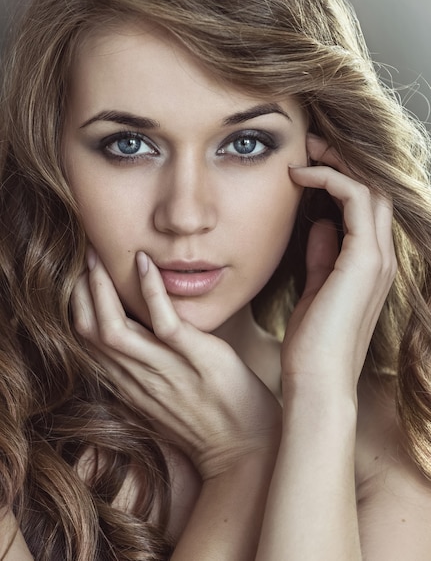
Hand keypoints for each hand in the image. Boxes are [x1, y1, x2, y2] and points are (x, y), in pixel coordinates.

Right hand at [71, 252, 280, 479]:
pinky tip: (146, 263)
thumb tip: (140, 335)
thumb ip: (145, 368)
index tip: (78, 275)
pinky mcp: (197, 360)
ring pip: (113, 329)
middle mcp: (138, 379)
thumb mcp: (165, 395)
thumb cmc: (209, 419)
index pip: (86, 342)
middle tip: (82, 254)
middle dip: (78, 291)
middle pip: (89, 332)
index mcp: (129, 385)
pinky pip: (164, 323)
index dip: (75, 306)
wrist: (246, 450)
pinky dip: (151, 291)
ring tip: (101, 254)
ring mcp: (165, 371)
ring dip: (101, 287)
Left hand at [284, 135, 396, 397]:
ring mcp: (377, 258)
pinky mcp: (365, 260)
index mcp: (369, 264)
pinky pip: (356, 199)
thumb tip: (321, 223)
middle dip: (342, 160)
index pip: (366, 204)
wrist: (315, 382)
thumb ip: (322, 256)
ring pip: (371, 186)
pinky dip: (330, 180)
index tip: (305, 163)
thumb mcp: (315, 289)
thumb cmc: (310, 343)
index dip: (340, 175)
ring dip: (337, 162)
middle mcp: (380, 257)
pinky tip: (298, 177)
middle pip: (374, 187)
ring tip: (304, 150)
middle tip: (308, 144)